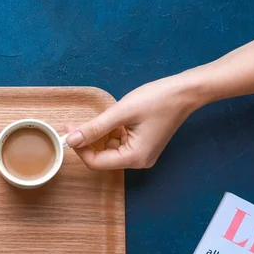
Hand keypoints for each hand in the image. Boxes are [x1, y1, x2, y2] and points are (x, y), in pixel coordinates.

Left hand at [66, 73, 205, 168]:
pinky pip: (118, 142)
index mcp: (134, 158)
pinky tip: (108, 119)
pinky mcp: (141, 144)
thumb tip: (72, 139)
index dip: (80, 148)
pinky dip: (108, 132)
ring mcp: (140, 153)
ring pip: (108, 149)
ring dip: (97, 136)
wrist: (185, 91)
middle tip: (75, 123)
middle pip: (102, 157)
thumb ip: (95, 128)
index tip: (69, 130)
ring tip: (92, 118)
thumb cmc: (157, 100)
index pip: (96, 162)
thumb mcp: (121, 113)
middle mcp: (138, 160)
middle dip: (87, 141)